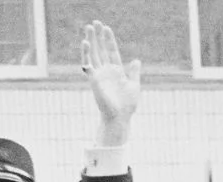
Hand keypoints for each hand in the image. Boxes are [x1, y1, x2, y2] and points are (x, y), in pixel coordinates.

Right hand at [82, 21, 140, 147]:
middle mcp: (106, 71)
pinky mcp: (94, 80)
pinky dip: (86, 54)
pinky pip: (88, 65)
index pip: (111, 51)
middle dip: (97, 36)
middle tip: (94, 23)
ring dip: (90, 41)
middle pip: (100, 50)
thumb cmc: (127, 105)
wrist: (120, 117)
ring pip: (93, 54)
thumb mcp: (134, 85)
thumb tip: (136, 60)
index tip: (106, 28)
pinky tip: (86, 43)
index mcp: (116, 71)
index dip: (109, 40)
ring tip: (88, 28)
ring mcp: (99, 75)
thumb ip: (134, 72)